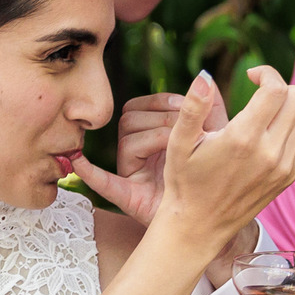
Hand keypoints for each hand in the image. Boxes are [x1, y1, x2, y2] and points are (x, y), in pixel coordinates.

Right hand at [76, 82, 230, 226]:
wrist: (212, 215)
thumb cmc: (212, 175)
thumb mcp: (215, 137)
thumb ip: (210, 109)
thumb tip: (205, 79)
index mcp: (151, 135)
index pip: (139, 106)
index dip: (159, 100)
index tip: (184, 104)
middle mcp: (136, 153)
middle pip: (129, 121)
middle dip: (160, 118)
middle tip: (185, 127)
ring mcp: (131, 174)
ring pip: (126, 143)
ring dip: (152, 139)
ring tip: (175, 148)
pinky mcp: (131, 198)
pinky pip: (106, 185)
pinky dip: (92, 175)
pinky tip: (79, 165)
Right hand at [148, 67, 294, 257]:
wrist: (198, 225)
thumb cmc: (185, 182)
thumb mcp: (179, 143)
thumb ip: (193, 107)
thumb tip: (205, 75)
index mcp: (242, 137)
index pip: (275, 89)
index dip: (266, 73)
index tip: (251, 76)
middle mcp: (268, 151)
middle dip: (278, 86)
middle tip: (259, 91)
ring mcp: (283, 165)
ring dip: (290, 103)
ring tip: (269, 108)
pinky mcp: (289, 177)